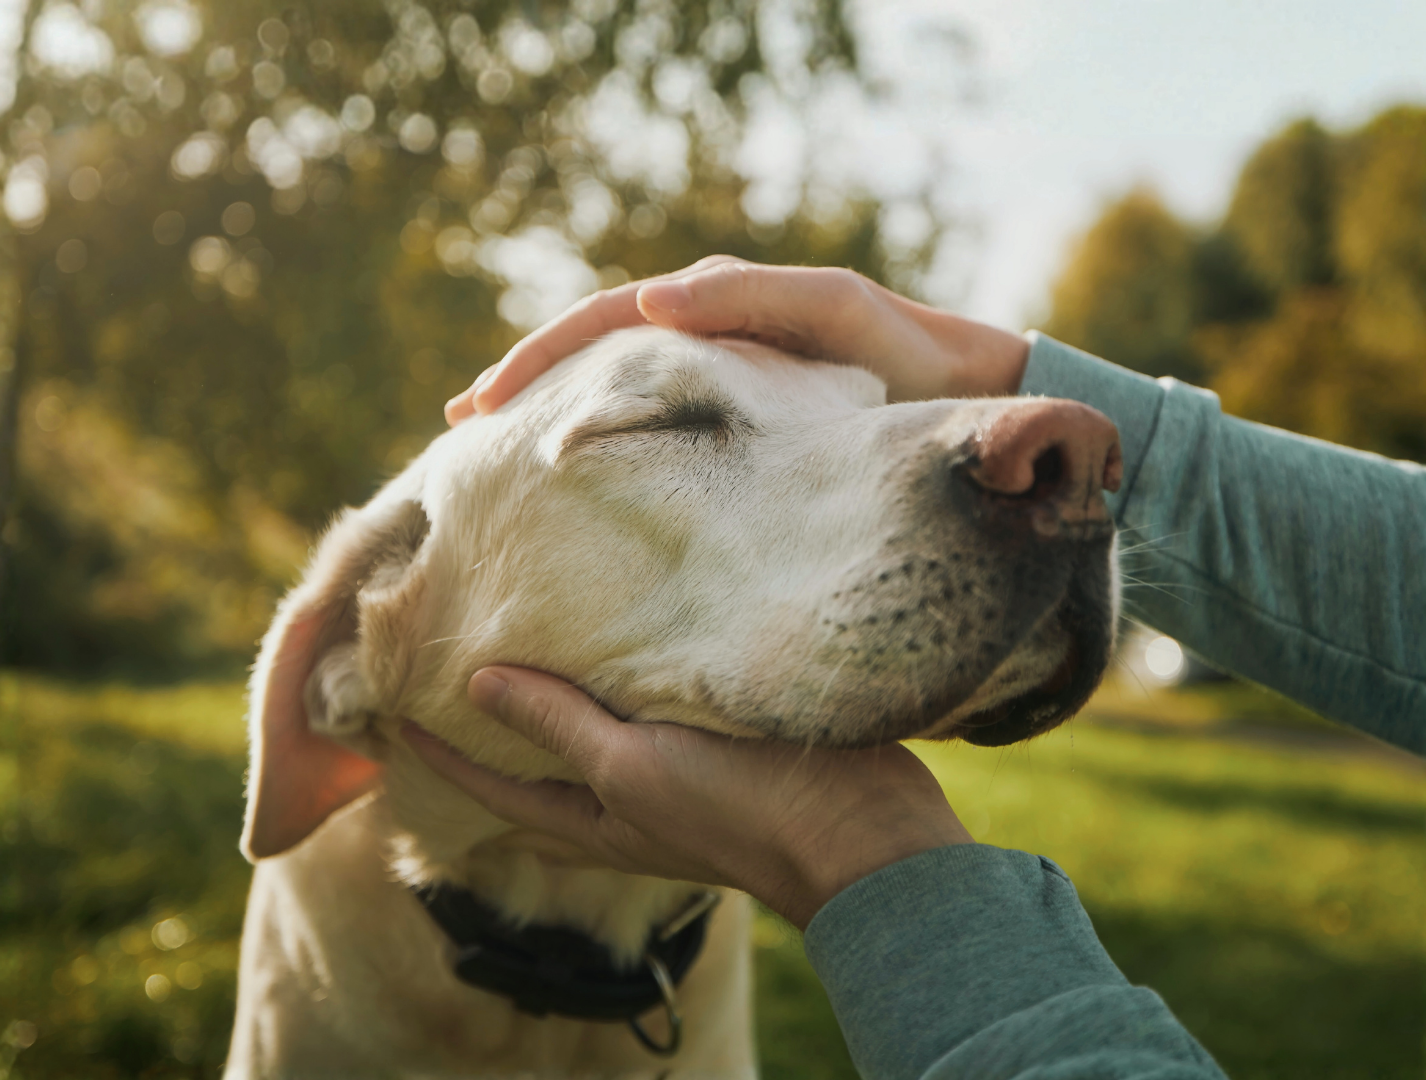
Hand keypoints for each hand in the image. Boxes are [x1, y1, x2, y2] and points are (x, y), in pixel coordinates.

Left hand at [402, 666, 973, 928]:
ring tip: (524, 643)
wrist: (860, 829)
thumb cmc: (738, 807)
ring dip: (559, 699)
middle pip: (539, 766)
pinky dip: (623, 679)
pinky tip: (624, 638)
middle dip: (494, 728)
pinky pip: (651, 711)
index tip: (391, 708)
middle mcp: (626, 802)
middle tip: (448, 673)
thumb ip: (559, 725)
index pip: (493, 785)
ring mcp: (675, 777)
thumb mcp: (633, 765)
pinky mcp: (720, 744)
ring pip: (596, 735)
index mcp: (594, 819)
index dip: (440, 751)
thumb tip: (477, 682)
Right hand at [444, 257, 1029, 423]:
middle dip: (525, 385)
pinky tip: (576, 481)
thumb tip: (654, 303)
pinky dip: (606, 443)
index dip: (539, 359)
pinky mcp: (737, 427)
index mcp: (715, 304)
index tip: (485, 403)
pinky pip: (654, 428)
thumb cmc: (904, 352)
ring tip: (497, 456)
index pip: (604, 323)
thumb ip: (753, 300)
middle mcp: (706, 335)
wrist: (964, 396)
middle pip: (592, 354)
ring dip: (555, 416)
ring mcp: (717, 381)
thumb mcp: (833, 312)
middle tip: (462, 428)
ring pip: (614, 393)